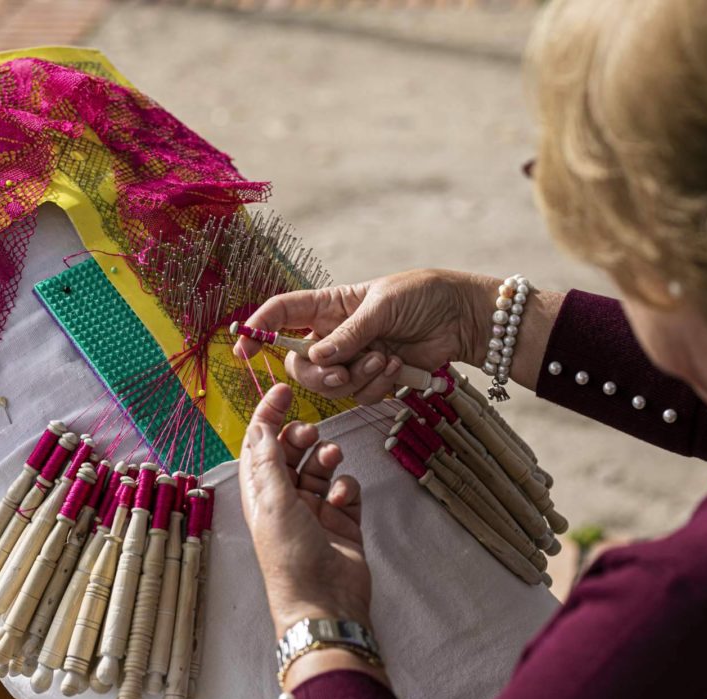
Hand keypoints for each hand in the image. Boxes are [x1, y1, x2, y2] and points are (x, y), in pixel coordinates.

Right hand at [233, 269, 499, 403]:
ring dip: (357, 378)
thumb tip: (318, 358)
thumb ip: (350, 334)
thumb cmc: (424, 296)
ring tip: (386, 358)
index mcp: (329, 305)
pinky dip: (377, 385)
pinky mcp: (374, 378)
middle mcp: (334, 333)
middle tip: (339, 373)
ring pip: (330, 385)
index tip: (243, 348)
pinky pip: (359, 394)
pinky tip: (397, 366)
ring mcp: (353, 358)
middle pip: (299, 363)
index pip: (282, 314)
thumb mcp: (383, 306)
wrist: (463, 318)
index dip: (258, 329)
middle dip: (316, 375)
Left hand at [239, 383, 372, 636]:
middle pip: (291, 453)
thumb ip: (269, 462)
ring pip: (321, 467)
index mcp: (261, 495)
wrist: (325, 602)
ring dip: (326, 457)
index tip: (282, 391)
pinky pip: (346, 489)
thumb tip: (258, 427)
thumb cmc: (291, 559)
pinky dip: (346, 486)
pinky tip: (342, 497)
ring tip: (331, 457)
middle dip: (301, 437)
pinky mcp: (343, 522)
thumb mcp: (273, 503)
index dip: (268, 417)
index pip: (261, 446)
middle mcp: (286, 501)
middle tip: (310, 430)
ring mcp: (315, 511)